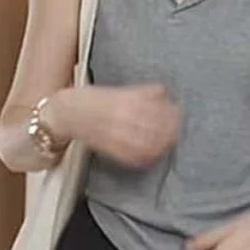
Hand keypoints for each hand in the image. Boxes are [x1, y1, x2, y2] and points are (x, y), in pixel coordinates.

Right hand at [64, 83, 181, 168]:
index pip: (162, 110)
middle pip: (161, 130)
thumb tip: (165, 93)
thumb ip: (145, 92)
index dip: (174, 114)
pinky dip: (151, 157)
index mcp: (130, 100)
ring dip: (164, 145)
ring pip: (153, 146)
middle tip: (177, 130)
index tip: (179, 113)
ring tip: (168, 142)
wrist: (70, 113)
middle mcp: (127, 119)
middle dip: (172, 130)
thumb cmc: (95, 99)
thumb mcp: (121, 89)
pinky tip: (155, 153)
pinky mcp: (117, 152)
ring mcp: (122, 137)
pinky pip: (140, 159)